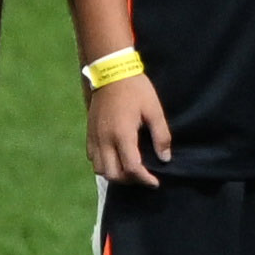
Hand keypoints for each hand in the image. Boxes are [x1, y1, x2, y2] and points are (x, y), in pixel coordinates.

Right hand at [87, 67, 172, 184]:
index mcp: (122, 134)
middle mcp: (105, 139)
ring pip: (100, 169)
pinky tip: (116, 158)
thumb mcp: (154, 110)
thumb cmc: (136, 89)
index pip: (131, 168)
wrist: (111, 71)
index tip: (155, 182)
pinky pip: (92, 158)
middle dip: (130, 181)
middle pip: (113, 174)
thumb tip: (164, 158)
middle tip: (144, 177)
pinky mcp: (89, 132)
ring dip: (115, 174)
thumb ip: (161, 135)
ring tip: (130, 170)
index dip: (145, 179)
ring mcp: (94, 137)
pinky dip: (104, 164)